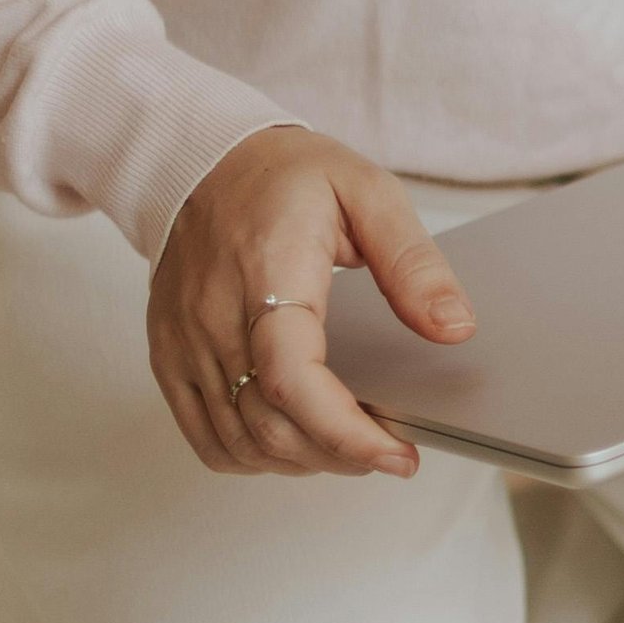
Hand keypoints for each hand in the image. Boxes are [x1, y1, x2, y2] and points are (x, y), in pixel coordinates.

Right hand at [147, 124, 474, 478]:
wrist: (201, 160)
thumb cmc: (284, 177)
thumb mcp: (368, 192)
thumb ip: (414, 262)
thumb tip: (455, 327)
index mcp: (267, 272)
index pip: (293, 378)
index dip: (347, 433)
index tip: (398, 456)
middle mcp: (214, 314)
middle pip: (269, 425)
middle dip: (340, 456)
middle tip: (388, 451)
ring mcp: (184, 342)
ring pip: (239, 442)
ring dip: (303, 462)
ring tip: (349, 447)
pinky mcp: (168, 357)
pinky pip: (204, 436)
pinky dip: (253, 457)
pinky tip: (293, 442)